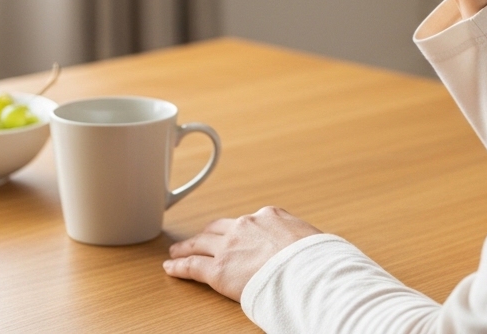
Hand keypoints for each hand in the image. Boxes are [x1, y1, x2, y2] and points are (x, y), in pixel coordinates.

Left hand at [163, 206, 322, 300]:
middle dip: (207, 234)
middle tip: (197, 239)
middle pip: (218, 228)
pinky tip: (170, 268)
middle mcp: (245, 226)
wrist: (307, 270)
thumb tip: (307, 247)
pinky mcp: (219, 270)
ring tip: (177, 251)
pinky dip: (179, 266)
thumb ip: (298, 238)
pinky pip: (193, 267)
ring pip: (200, 244)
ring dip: (187, 247)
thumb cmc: (316, 258)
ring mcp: (229, 247)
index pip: (247, 222)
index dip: (237, 231)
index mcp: (269, 216)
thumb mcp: (311, 237)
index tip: (234, 235)